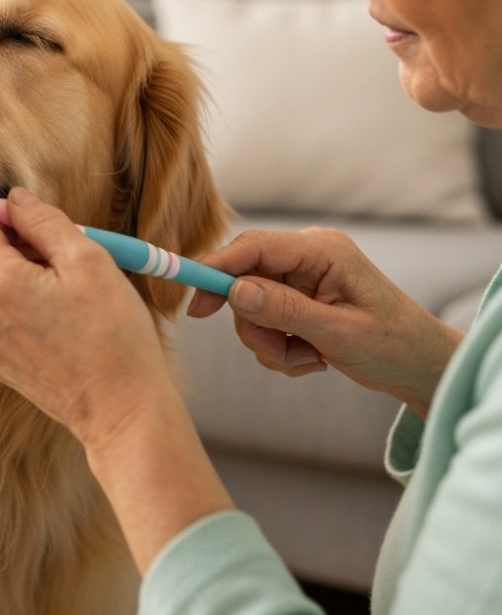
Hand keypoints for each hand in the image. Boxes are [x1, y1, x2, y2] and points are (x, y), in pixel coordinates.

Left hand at [0, 187, 168, 449]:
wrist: (123, 410)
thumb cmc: (113, 333)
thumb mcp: (87, 259)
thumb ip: (43, 221)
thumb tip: (14, 199)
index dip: (10, 221)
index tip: (45, 233)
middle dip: (22, 252)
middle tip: (68, 268)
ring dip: (26, 281)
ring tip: (71, 300)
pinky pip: (3, 319)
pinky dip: (27, 312)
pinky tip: (64, 326)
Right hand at [188, 227, 462, 416]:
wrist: (420, 368)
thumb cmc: (394, 345)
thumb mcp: (339, 333)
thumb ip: (285, 309)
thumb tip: (235, 291)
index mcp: (321, 250)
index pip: (253, 247)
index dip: (216, 269)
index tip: (194, 301)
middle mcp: (307, 257)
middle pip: (245, 280)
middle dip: (255, 324)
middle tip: (279, 353)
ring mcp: (301, 278)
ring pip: (250, 307)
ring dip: (270, 342)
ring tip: (307, 360)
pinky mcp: (297, 299)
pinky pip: (264, 321)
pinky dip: (279, 348)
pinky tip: (311, 359)